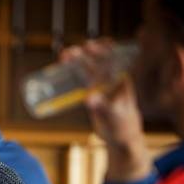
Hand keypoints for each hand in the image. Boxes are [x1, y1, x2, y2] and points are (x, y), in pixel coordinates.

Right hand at [61, 40, 152, 182]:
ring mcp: (100, 86)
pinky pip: (80, 80)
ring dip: (75, 61)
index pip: (112, 59)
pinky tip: (61, 69)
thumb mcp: (114, 116)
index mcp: (121, 80)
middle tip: (68, 53)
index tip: (89, 46)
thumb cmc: (123, 126)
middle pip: (96, 61)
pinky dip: (71, 74)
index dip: (102, 49)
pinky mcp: (91, 94)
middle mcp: (110, 80)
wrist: (122, 137)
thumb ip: (103, 107)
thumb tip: (88, 98)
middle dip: (83, 54)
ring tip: (62, 56)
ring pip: (86, 69)